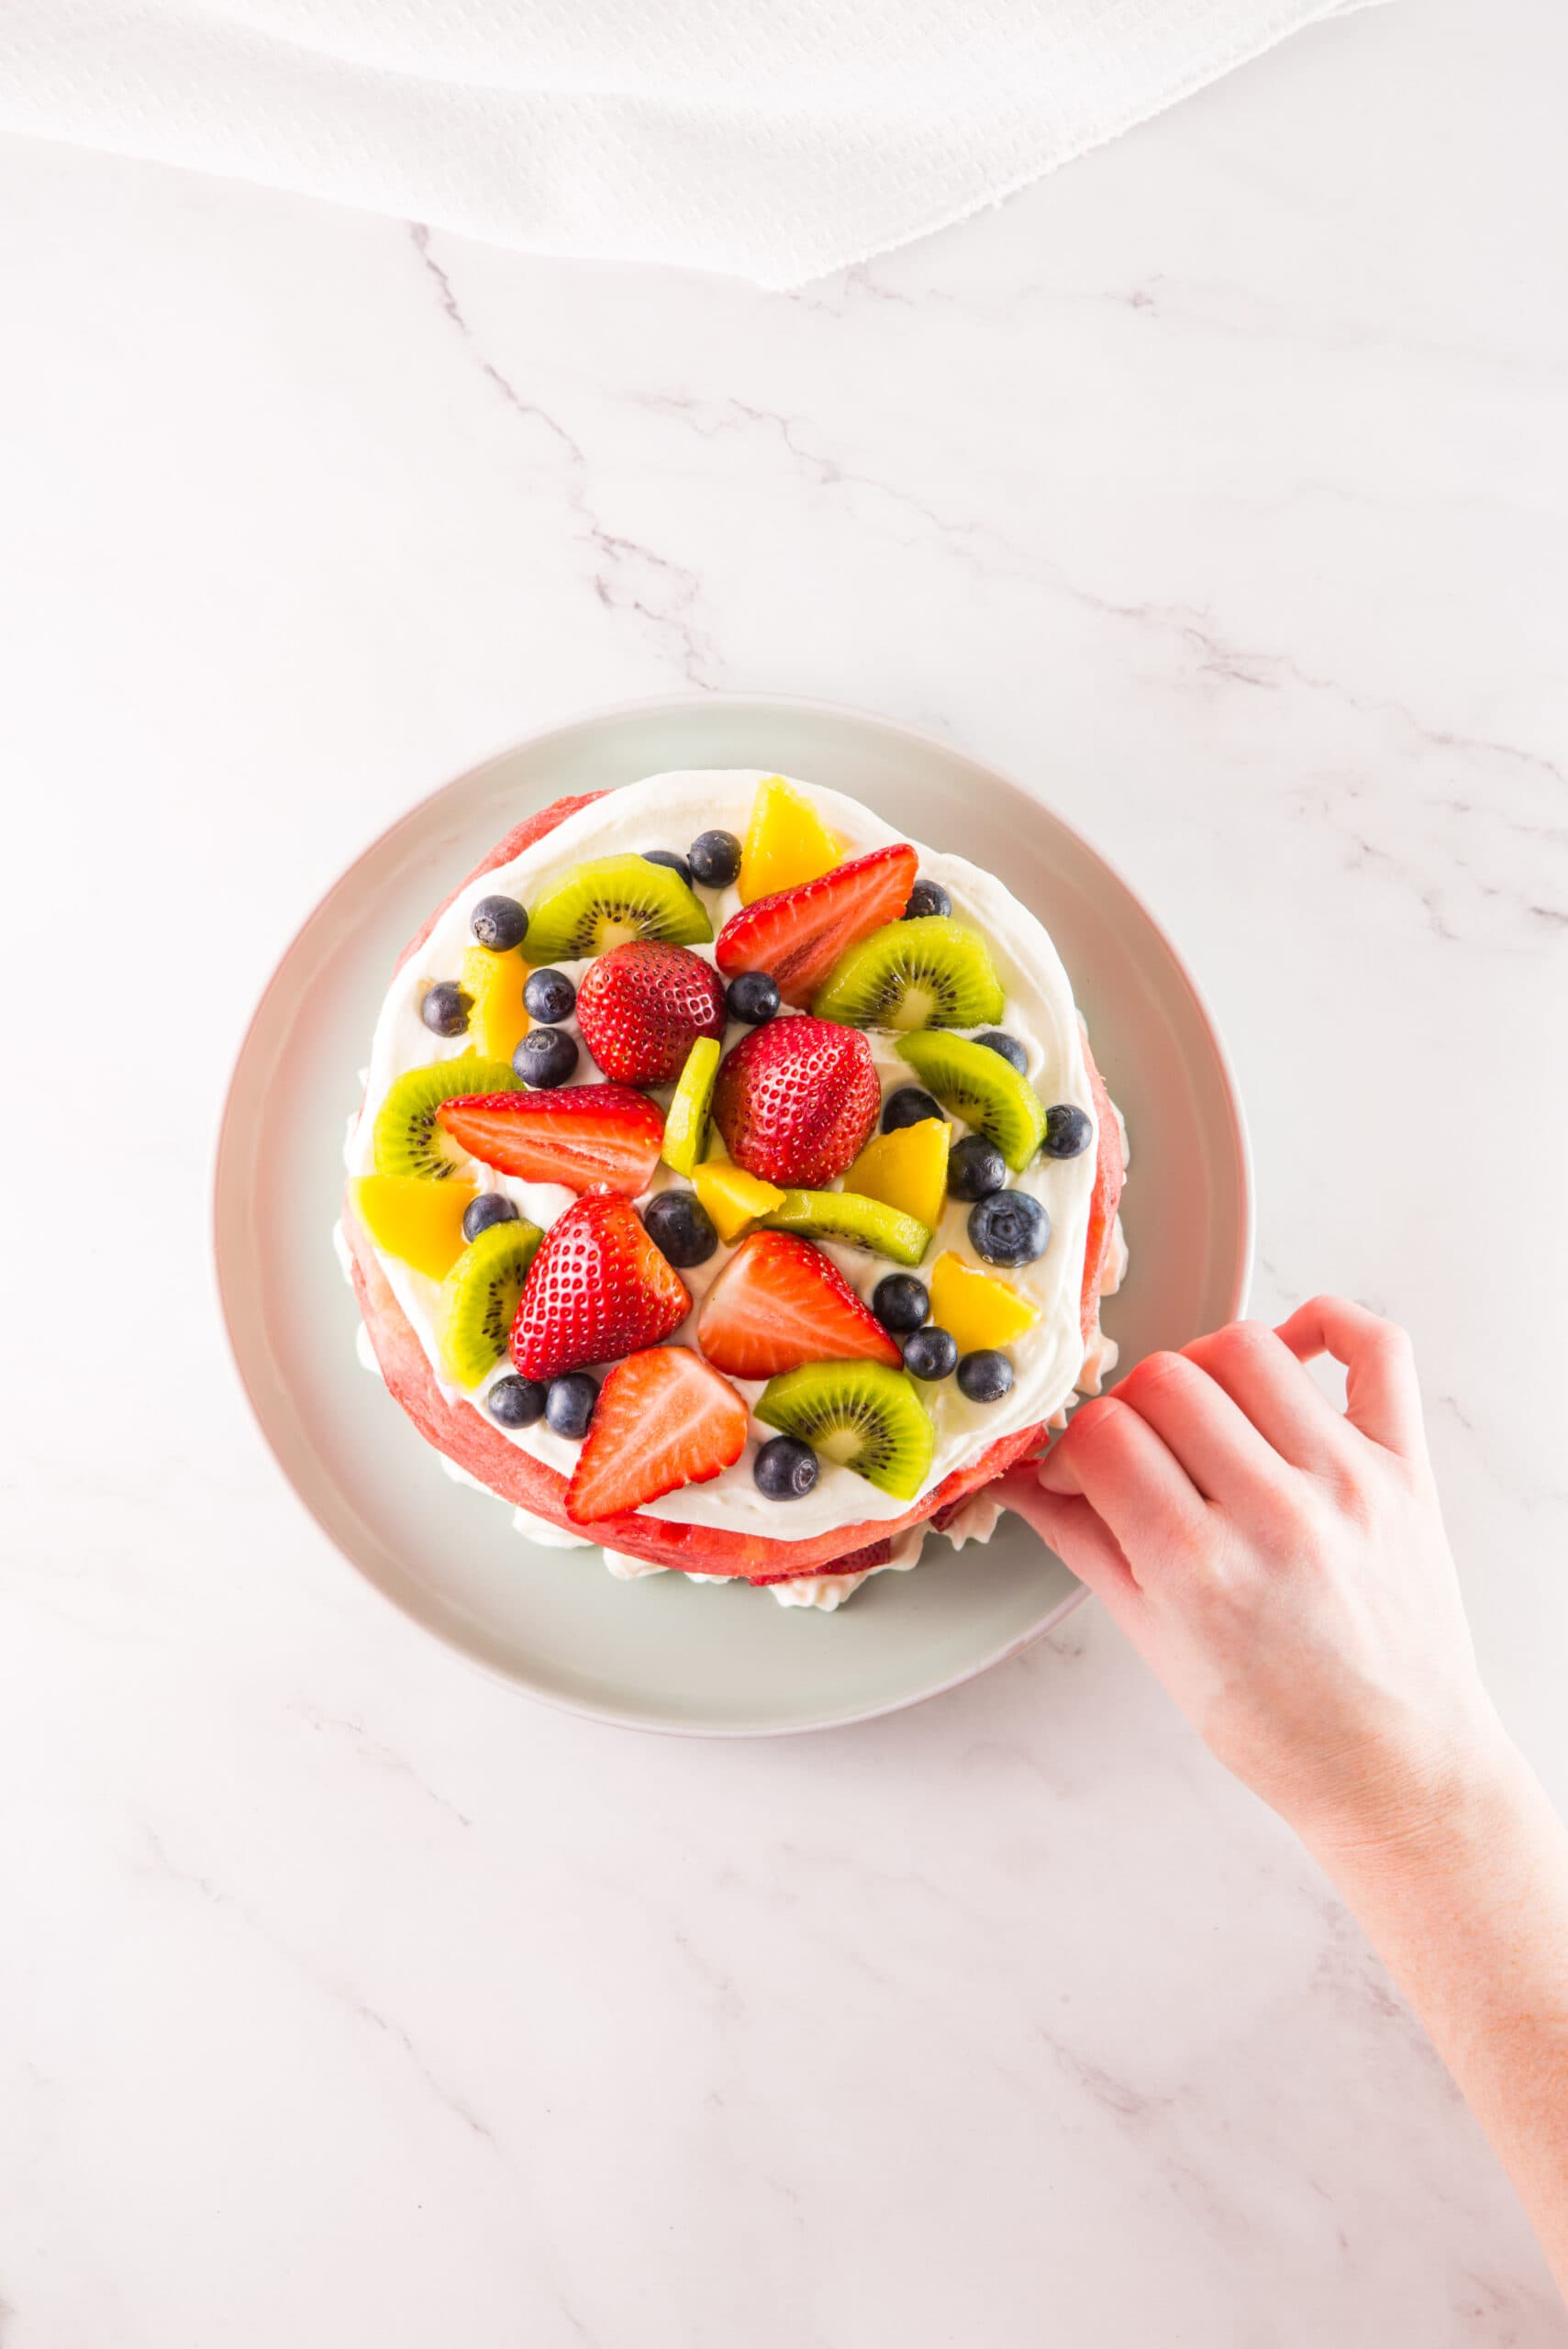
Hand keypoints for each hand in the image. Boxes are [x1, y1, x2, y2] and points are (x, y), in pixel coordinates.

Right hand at [1001, 1299, 1505, 1855]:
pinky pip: (1375, 1347)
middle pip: (1164, 1381)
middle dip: (1129, 1407)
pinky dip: (1326, 1323)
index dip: (1073, 1445)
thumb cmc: (1279, 1729)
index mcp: (1199, 1568)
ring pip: (1247, 1348)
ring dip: (1203, 1368)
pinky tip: (1287, 1351)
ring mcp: (1348, 1483)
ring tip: (1201, 1415)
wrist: (1396, 1770)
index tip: (1079, 1469)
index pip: (1102, 1436)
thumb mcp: (1156, 1644)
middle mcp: (1276, 1514)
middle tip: (1137, 1450)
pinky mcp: (1407, 1468)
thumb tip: (1021, 1480)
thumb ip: (1085, 1544)